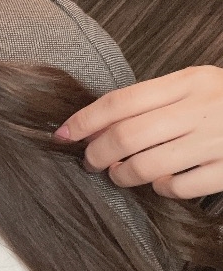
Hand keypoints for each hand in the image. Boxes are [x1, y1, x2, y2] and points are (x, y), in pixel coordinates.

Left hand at [53, 66, 222, 198]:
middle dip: (97, 153)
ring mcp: (216, 141)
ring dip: (123, 175)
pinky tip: (161, 183)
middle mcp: (200, 109)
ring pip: (147, 166)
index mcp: (188, 82)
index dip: (84, 120)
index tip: (62, 134)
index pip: (120, 101)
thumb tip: (94, 124)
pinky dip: (161, 189)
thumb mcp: (194, 86)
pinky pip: (178, 187)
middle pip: (126, 136)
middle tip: (90, 161)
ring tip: (120, 174)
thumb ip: (152, 101)